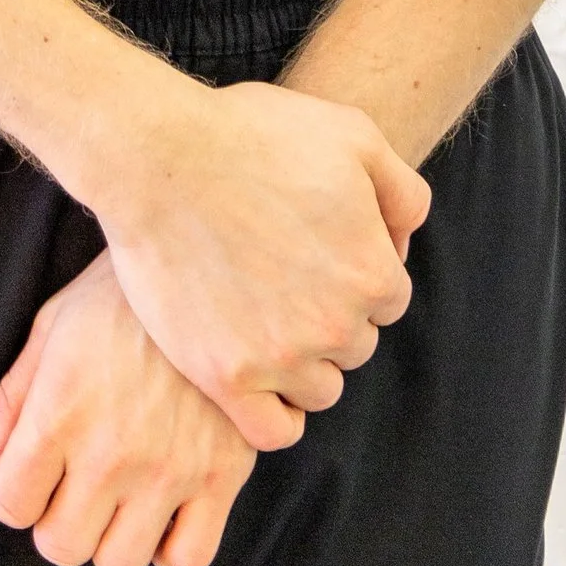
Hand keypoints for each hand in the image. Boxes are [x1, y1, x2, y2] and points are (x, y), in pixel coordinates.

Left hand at [0, 250, 254, 565]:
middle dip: (56, 519)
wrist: (209, 258)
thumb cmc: (119, 293)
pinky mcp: (225, 472)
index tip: (30, 469)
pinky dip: (171, 543)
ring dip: (111, 536)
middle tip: (74, 482)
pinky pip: (189, 555)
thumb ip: (10, 405)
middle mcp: (112, 449)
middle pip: (61, 546)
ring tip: (119, 494)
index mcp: (61, 410)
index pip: (9, 504)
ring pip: (120, 562)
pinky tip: (163, 505)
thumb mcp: (51, 329)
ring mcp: (172, 466)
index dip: (12, 492)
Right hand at [95, 79, 429, 455]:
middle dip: (330, 314)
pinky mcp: (226, 378)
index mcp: (374, 272)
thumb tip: (404, 244)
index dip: (354, 270)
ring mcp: (280, 358)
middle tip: (282, 275)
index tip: (314, 248)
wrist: (160, 158)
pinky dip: (275, 412)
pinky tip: (257, 375)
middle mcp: (336, 325)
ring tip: (263, 318)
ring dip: (303, 362)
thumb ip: (404, 192)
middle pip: (355, 344)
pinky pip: (274, 430)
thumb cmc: (253, 136)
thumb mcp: (354, 135)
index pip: (388, 299)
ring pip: (320, 389)